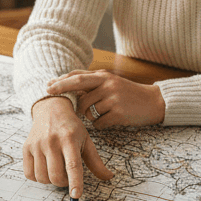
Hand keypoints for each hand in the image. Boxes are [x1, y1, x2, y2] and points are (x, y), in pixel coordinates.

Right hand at [22, 96, 113, 199]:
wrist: (51, 110)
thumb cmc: (71, 128)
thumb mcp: (86, 141)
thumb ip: (96, 161)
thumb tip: (108, 177)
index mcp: (70, 139)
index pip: (73, 165)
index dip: (75, 182)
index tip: (76, 195)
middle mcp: (52, 141)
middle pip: (56, 176)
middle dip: (64, 183)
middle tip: (68, 176)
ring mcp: (37, 144)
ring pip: (42, 178)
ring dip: (51, 181)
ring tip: (56, 170)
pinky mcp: (26, 148)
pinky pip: (29, 174)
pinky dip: (38, 178)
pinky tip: (44, 168)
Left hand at [45, 69, 164, 127]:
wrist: (153, 102)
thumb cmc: (128, 93)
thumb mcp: (110, 82)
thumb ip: (92, 83)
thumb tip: (66, 86)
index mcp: (103, 76)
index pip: (77, 76)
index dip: (61, 82)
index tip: (48, 86)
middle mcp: (107, 84)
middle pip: (79, 93)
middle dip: (65, 97)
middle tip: (54, 101)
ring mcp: (113, 99)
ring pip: (87, 111)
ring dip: (89, 116)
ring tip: (102, 113)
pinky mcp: (118, 113)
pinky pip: (98, 123)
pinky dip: (100, 125)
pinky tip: (109, 121)